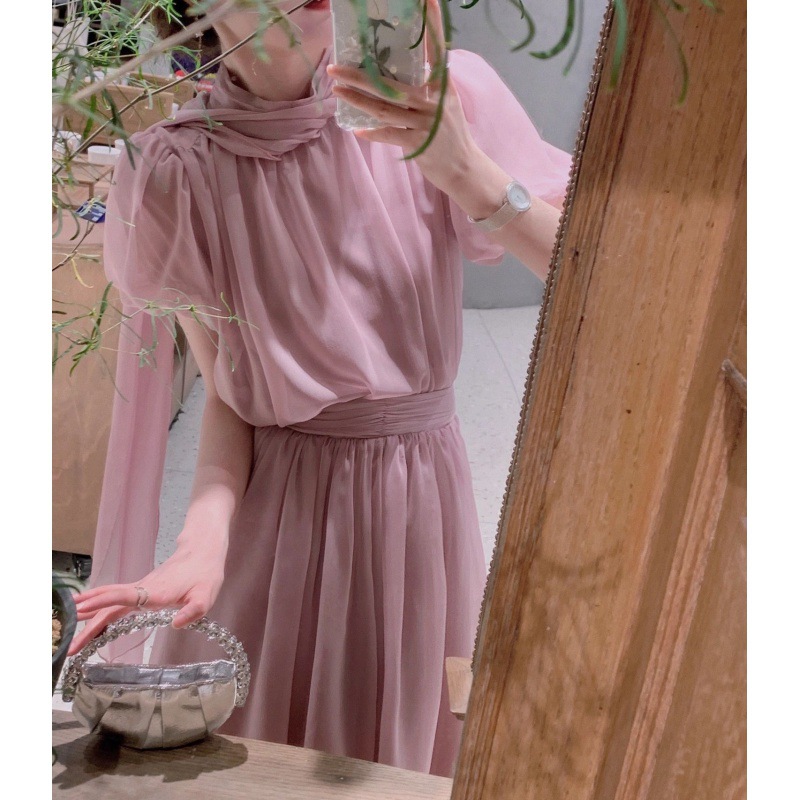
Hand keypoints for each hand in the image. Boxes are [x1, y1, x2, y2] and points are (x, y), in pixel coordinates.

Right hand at [67, 537, 225, 656]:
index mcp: (155, 592)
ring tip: (70, 633)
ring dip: (90, 616)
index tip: (80, 611)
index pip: (122, 597)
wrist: (203, 552)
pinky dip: (101, 610)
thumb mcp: (206, 595)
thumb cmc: (205, 574)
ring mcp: (141, 589)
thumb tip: (176, 624)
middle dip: (88, 624)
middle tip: (69, 645)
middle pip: (109, 605)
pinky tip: (92, 618)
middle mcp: (142, 589)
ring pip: (110, 603)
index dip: (101, 604)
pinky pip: (117, 602)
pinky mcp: (143, 590)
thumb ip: (193, 610)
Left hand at [327, 0, 478, 195]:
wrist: (463, 168)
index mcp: (442, 86)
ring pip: (383, 109)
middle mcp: (433, 101)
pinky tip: (356, 129)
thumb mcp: (446, 103)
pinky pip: (388, 134)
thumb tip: (404, 70)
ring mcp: (424, 123)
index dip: (432, 25)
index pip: (436, 50)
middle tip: (336, 67)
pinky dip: (372, 133)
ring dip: (357, 100)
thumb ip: (429, 86)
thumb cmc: (451, 134)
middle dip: (359, 76)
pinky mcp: (417, 144)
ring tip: (337, 91)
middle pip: (390, 84)